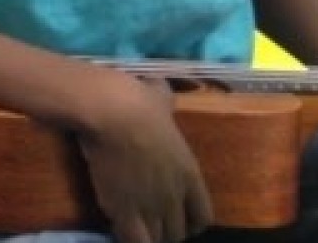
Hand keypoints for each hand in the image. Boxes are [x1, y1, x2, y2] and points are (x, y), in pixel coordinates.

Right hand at [76, 74, 212, 242]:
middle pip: (179, 232)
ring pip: (158, 240)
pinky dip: (130, 240)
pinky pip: (134, 240)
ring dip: (149, 237)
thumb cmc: (139, 102)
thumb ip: (164, 100)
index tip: (180, 218)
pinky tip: (118, 230)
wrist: (113, 112)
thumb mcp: (160, 98)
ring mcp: (151, 205)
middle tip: (152, 223)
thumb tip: (159, 89)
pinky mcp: (124, 210)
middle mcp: (175, 195)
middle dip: (168, 231)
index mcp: (190, 173)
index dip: (192, 222)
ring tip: (135, 228)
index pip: (203, 215)